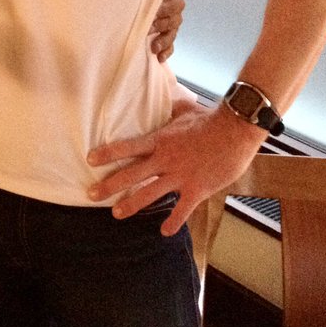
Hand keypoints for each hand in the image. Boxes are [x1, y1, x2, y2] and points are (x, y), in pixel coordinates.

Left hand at [86, 98, 264, 235]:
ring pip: (150, 194)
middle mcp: (165, 160)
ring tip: (117, 214)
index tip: (90, 160)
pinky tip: (164, 232)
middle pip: (131, 175)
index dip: (107, 153)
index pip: (127, 147)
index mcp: (160, 140)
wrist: (235, 131)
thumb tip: (162, 94)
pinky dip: (173, 222)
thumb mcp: (184, 109)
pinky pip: (181, 210)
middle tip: (91, 194)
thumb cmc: (210, 118)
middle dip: (109, 186)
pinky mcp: (196, 189)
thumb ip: (169, 109)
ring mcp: (180, 176)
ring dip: (131, 205)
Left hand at [148, 0, 185, 61]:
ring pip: (172, 32)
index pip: (174, 2)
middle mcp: (172, 7)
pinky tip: (160, 58)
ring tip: (153, 47)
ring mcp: (169, 21)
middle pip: (174, 19)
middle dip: (161, 24)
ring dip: (164, 40)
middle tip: (147, 28)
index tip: (153, 14)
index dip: (165, 8)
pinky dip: (167, 51)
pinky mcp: (165, 33)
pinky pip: (171, 43)